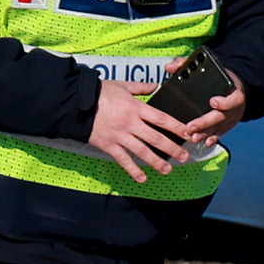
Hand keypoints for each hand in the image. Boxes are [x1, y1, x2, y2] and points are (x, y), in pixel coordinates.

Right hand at [90, 81, 223, 182]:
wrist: (76, 103)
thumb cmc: (99, 93)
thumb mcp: (122, 86)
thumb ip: (140, 87)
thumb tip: (155, 85)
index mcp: (136, 108)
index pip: (161, 119)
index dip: (176, 127)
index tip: (188, 133)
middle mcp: (130, 123)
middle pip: (155, 138)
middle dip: (172, 148)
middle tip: (185, 157)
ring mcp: (120, 136)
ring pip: (142, 151)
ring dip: (156, 162)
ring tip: (168, 169)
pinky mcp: (109, 146)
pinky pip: (123, 160)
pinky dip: (133, 170)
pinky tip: (142, 178)